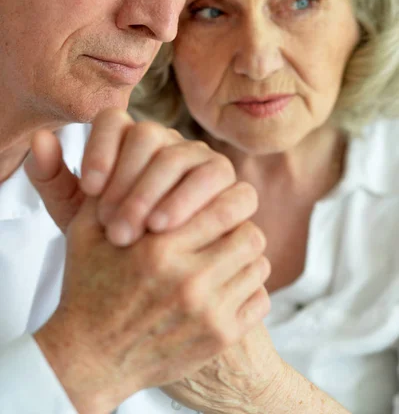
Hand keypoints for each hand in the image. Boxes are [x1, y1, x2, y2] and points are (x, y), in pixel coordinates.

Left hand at [25, 108, 236, 245]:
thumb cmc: (113, 241)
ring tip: (149, 229)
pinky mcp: (235, 190)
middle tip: (116, 227)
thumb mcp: (78, 218)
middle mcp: (169, 144)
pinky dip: (207, 206)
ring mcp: (205, 163)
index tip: (91, 188)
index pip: (115, 120)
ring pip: (190, 159)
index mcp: (129, 142)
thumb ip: (55, 181)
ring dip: (168, 193)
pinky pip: (231, 187)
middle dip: (131, 182)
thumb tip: (41, 139)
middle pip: (151, 138)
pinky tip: (180, 230)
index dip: (102, 149)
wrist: (154, 278)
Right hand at [34, 183, 269, 413]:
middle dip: (239, 225)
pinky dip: (248, 288)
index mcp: (158, 248)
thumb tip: (140, 155)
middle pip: (250, 234)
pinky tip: (226, 285)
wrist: (89, 359)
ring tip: (224, 254)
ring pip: (259, 265)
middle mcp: (188, 280)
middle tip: (226, 226)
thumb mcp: (86, 232)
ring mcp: (208, 313)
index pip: (225, 207)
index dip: (225, 200)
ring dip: (244, 256)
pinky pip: (260, 299)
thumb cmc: (87, 288)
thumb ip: (112, 192)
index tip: (216, 202)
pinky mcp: (219, 339)